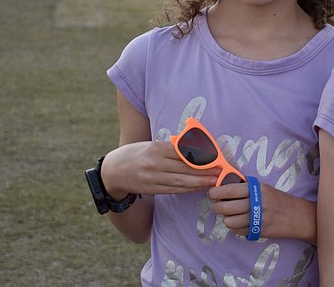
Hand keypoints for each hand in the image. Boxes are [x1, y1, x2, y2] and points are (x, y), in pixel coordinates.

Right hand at [101, 140, 218, 198]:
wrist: (114, 171)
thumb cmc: (136, 153)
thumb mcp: (151, 145)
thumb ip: (170, 148)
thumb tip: (195, 149)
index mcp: (156, 148)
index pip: (183, 152)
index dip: (200, 156)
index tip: (215, 157)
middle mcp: (154, 164)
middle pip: (184, 168)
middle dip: (204, 171)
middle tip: (220, 172)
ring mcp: (153, 178)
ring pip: (181, 182)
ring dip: (199, 182)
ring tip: (214, 181)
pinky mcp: (152, 189)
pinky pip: (174, 190)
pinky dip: (188, 189)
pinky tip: (199, 187)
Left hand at [208, 181, 316, 242]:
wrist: (298, 216)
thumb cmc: (279, 200)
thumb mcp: (264, 188)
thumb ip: (247, 188)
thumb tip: (224, 188)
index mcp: (257, 189)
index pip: (230, 190)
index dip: (216, 192)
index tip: (211, 193)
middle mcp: (257, 203)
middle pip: (226, 207)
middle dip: (216, 208)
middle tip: (215, 206)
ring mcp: (258, 218)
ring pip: (230, 221)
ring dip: (226, 219)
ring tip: (229, 216)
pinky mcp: (259, 231)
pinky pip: (238, 231)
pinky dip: (234, 227)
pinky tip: (239, 223)